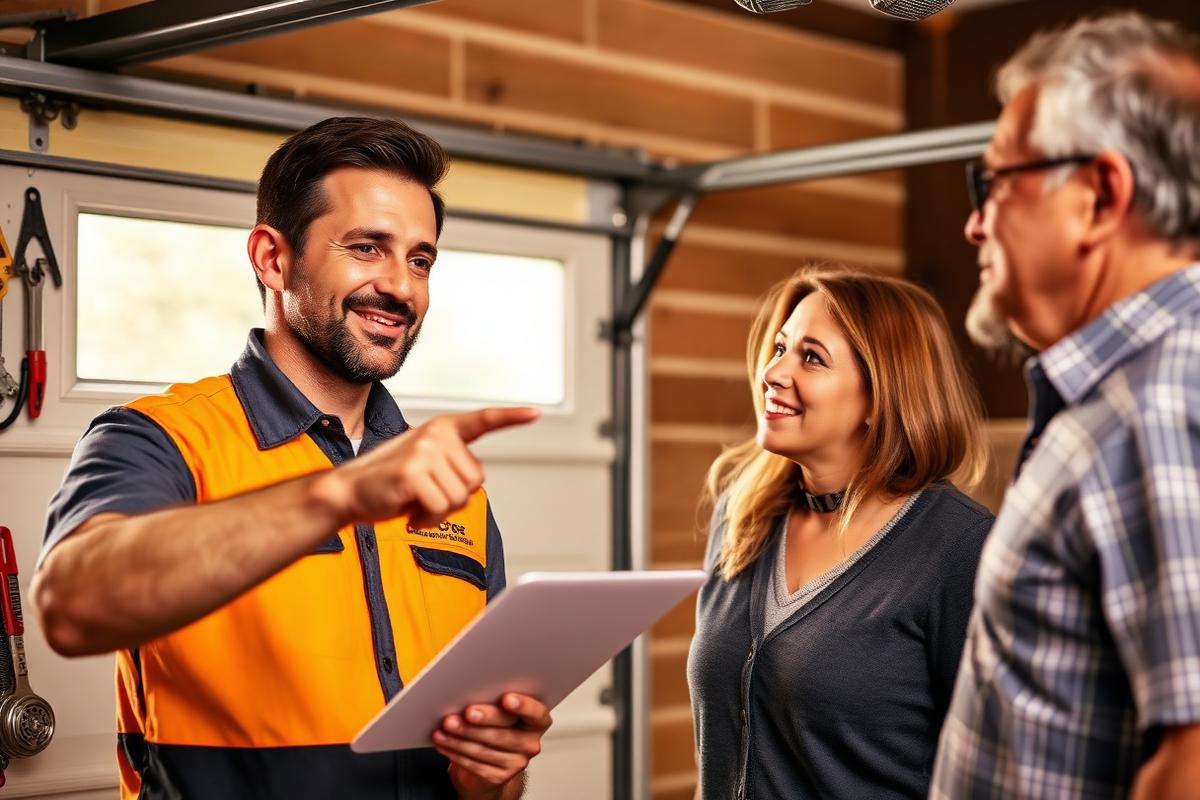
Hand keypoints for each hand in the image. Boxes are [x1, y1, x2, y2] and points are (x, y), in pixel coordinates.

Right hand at [327, 407, 538, 528]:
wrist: (349, 493)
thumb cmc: (391, 484)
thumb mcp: (427, 467)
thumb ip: (452, 466)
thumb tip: (473, 484)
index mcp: (442, 429)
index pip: (483, 421)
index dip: (510, 417)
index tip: (534, 413)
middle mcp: (435, 434)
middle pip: (476, 480)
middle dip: (454, 497)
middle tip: (426, 496)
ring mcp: (424, 451)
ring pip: (460, 498)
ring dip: (439, 511)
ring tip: (415, 502)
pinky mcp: (412, 473)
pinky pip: (441, 509)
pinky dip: (427, 520)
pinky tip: (410, 512)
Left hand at [434, 693, 551, 799]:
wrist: (490, 761)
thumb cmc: (494, 726)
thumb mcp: (499, 710)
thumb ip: (494, 701)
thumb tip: (470, 691)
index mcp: (536, 720)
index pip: (536, 712)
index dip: (523, 706)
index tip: (506, 698)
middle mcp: (530, 742)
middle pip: (505, 731)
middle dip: (482, 720)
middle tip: (465, 713)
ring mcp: (516, 762)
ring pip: (485, 748)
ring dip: (460, 737)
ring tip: (444, 727)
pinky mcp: (499, 776)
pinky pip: (474, 763)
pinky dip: (455, 751)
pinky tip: (443, 742)